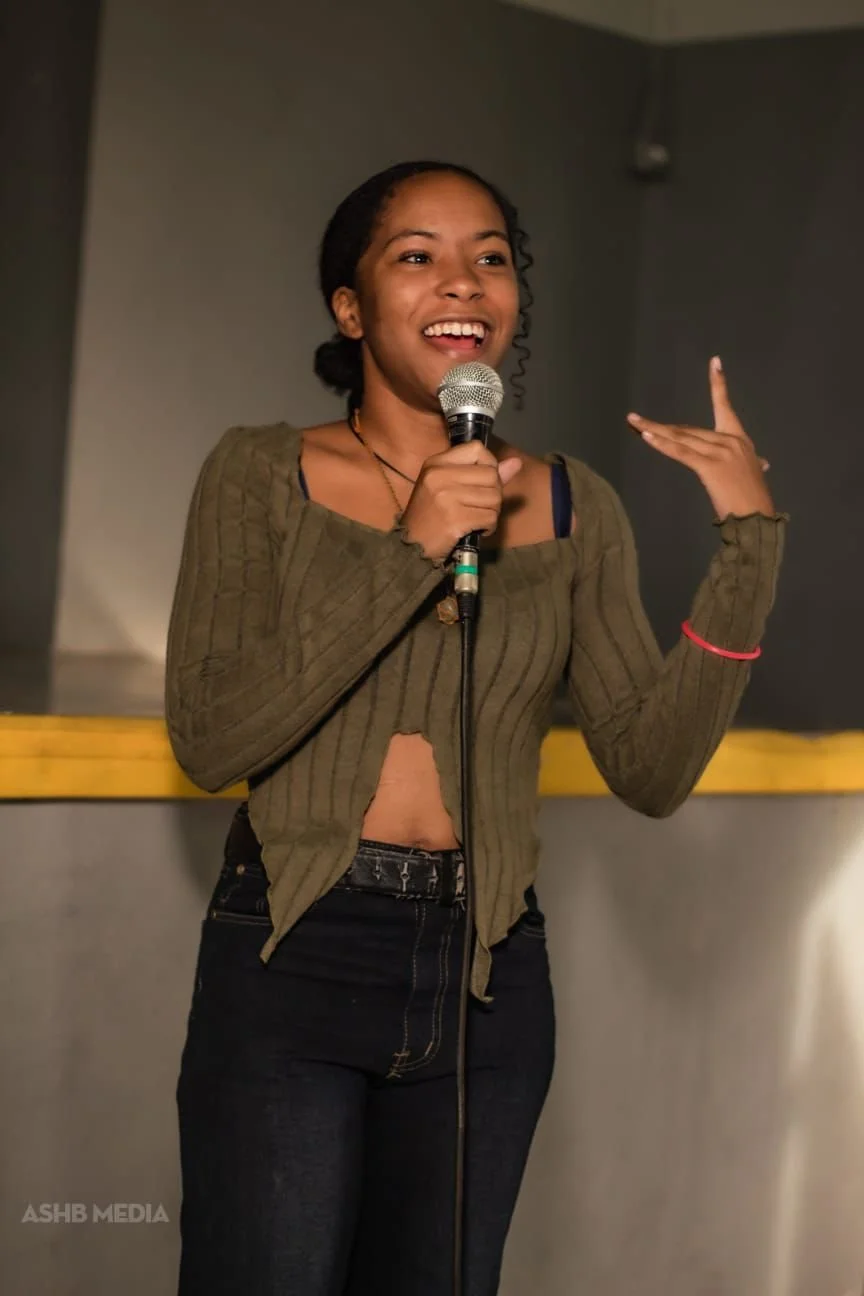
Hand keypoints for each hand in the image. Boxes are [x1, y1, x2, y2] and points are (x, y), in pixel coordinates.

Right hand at [400, 441, 522, 561]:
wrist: (410, 546)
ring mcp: (447, 497)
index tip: (483, 482)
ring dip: (492, 513)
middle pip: (491, 475)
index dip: (488, 464)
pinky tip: (477, 530)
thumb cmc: (431, 515)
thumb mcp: (448, 487)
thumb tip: (517, 463)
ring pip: (494, 498)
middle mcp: (440, 475)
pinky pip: (490, 518)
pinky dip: (489, 527)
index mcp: (436, 463)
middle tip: (481, 507)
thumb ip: (482, 473)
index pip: (476, 449)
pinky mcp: (455, 519)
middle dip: (494, 494)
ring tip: (477, 519)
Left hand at [627, 356, 774, 518]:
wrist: (758, 518)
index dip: (718, 383)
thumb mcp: (754, 475)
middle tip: (634, 420)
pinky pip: (681, 453)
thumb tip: (763, 463)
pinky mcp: (709, 467)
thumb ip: (753, 464)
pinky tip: (646, 436)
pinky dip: (662, 445)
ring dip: (653, 431)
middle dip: (660, 426)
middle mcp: (729, 440)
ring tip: (633, 422)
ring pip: (680, 438)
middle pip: (687, 429)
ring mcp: (720, 452)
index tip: (714, 361)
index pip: (725, 406)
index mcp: (739, 439)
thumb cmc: (753, 500)